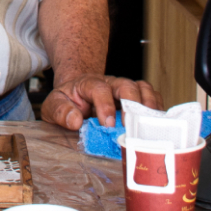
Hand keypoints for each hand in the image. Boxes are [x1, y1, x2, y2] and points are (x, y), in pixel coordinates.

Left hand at [42, 74, 163, 130]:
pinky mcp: (136, 98)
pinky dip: (157, 110)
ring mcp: (125, 89)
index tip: (107, 124)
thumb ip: (60, 111)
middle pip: (127, 85)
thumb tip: (75, 121)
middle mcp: (110, 84)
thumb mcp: (54, 104)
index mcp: (89, 83)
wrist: (77, 95)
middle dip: (132, 104)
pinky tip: (156, 126)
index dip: (106, 105)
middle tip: (132, 126)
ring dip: (149, 106)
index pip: (100, 89)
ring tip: (150, 126)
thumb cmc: (67, 101)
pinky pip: (152, 97)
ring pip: (143, 89)